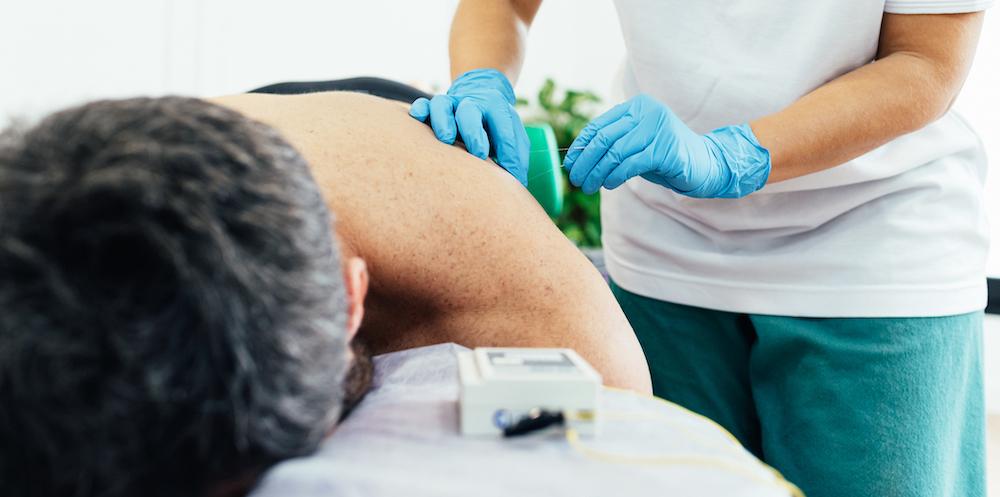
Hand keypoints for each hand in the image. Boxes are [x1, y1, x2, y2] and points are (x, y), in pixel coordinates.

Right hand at [410, 69, 529, 184]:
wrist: (478, 95)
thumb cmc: (495, 125)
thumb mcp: (513, 135)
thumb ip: (517, 155)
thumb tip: (518, 182)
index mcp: (495, 107)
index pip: (503, 127)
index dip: (507, 150)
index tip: (509, 172)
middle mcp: (471, 103)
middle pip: (470, 112)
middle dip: (474, 132)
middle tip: (479, 154)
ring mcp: (450, 104)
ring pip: (442, 104)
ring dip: (443, 121)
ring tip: (446, 139)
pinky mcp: (432, 107)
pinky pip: (423, 105)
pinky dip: (419, 111)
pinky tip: (418, 119)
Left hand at [563, 94, 770, 197]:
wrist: (706, 164)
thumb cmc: (665, 157)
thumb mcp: (636, 145)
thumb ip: (613, 145)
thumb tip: (578, 158)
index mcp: (637, 107)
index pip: (599, 125)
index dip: (580, 146)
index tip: (570, 164)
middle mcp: (647, 112)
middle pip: (604, 138)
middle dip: (586, 162)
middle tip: (577, 180)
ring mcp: (658, 128)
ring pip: (615, 152)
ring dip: (597, 173)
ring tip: (589, 186)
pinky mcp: (666, 147)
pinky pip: (631, 163)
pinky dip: (615, 176)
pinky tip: (609, 184)